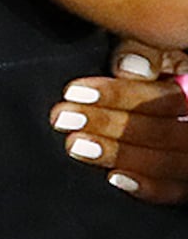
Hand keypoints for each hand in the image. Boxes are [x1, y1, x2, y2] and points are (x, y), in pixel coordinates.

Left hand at [54, 44, 187, 204]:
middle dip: (110, 124)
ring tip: (74, 145)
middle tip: (62, 119)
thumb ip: (147, 52)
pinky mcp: (185, 177)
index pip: (167, 97)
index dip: (120, 94)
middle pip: (165, 131)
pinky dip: (149, 187)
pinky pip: (177, 189)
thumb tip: (130, 68)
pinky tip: (114, 178)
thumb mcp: (160, 49)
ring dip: (120, 154)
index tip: (72, 92)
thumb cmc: (160, 67)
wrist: (184, 95)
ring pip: (170, 161)